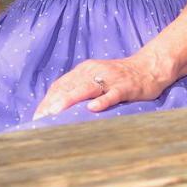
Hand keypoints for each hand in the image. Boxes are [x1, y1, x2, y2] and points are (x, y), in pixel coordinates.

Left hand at [32, 55, 170, 119]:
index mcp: (84, 70)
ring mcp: (109, 79)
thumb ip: (80, 88)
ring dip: (69, 100)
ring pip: (86, 89)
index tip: (37, 116)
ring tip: (56, 112)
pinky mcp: (125, 87)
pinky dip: (102, 101)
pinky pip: (111, 94)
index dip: (47, 100)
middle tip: (41, 119)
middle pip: (69, 86)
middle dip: (53, 103)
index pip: (60, 85)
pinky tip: (92, 108)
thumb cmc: (119, 77)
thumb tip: (59, 106)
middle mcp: (93, 71)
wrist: (149, 67)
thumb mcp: (96, 78)